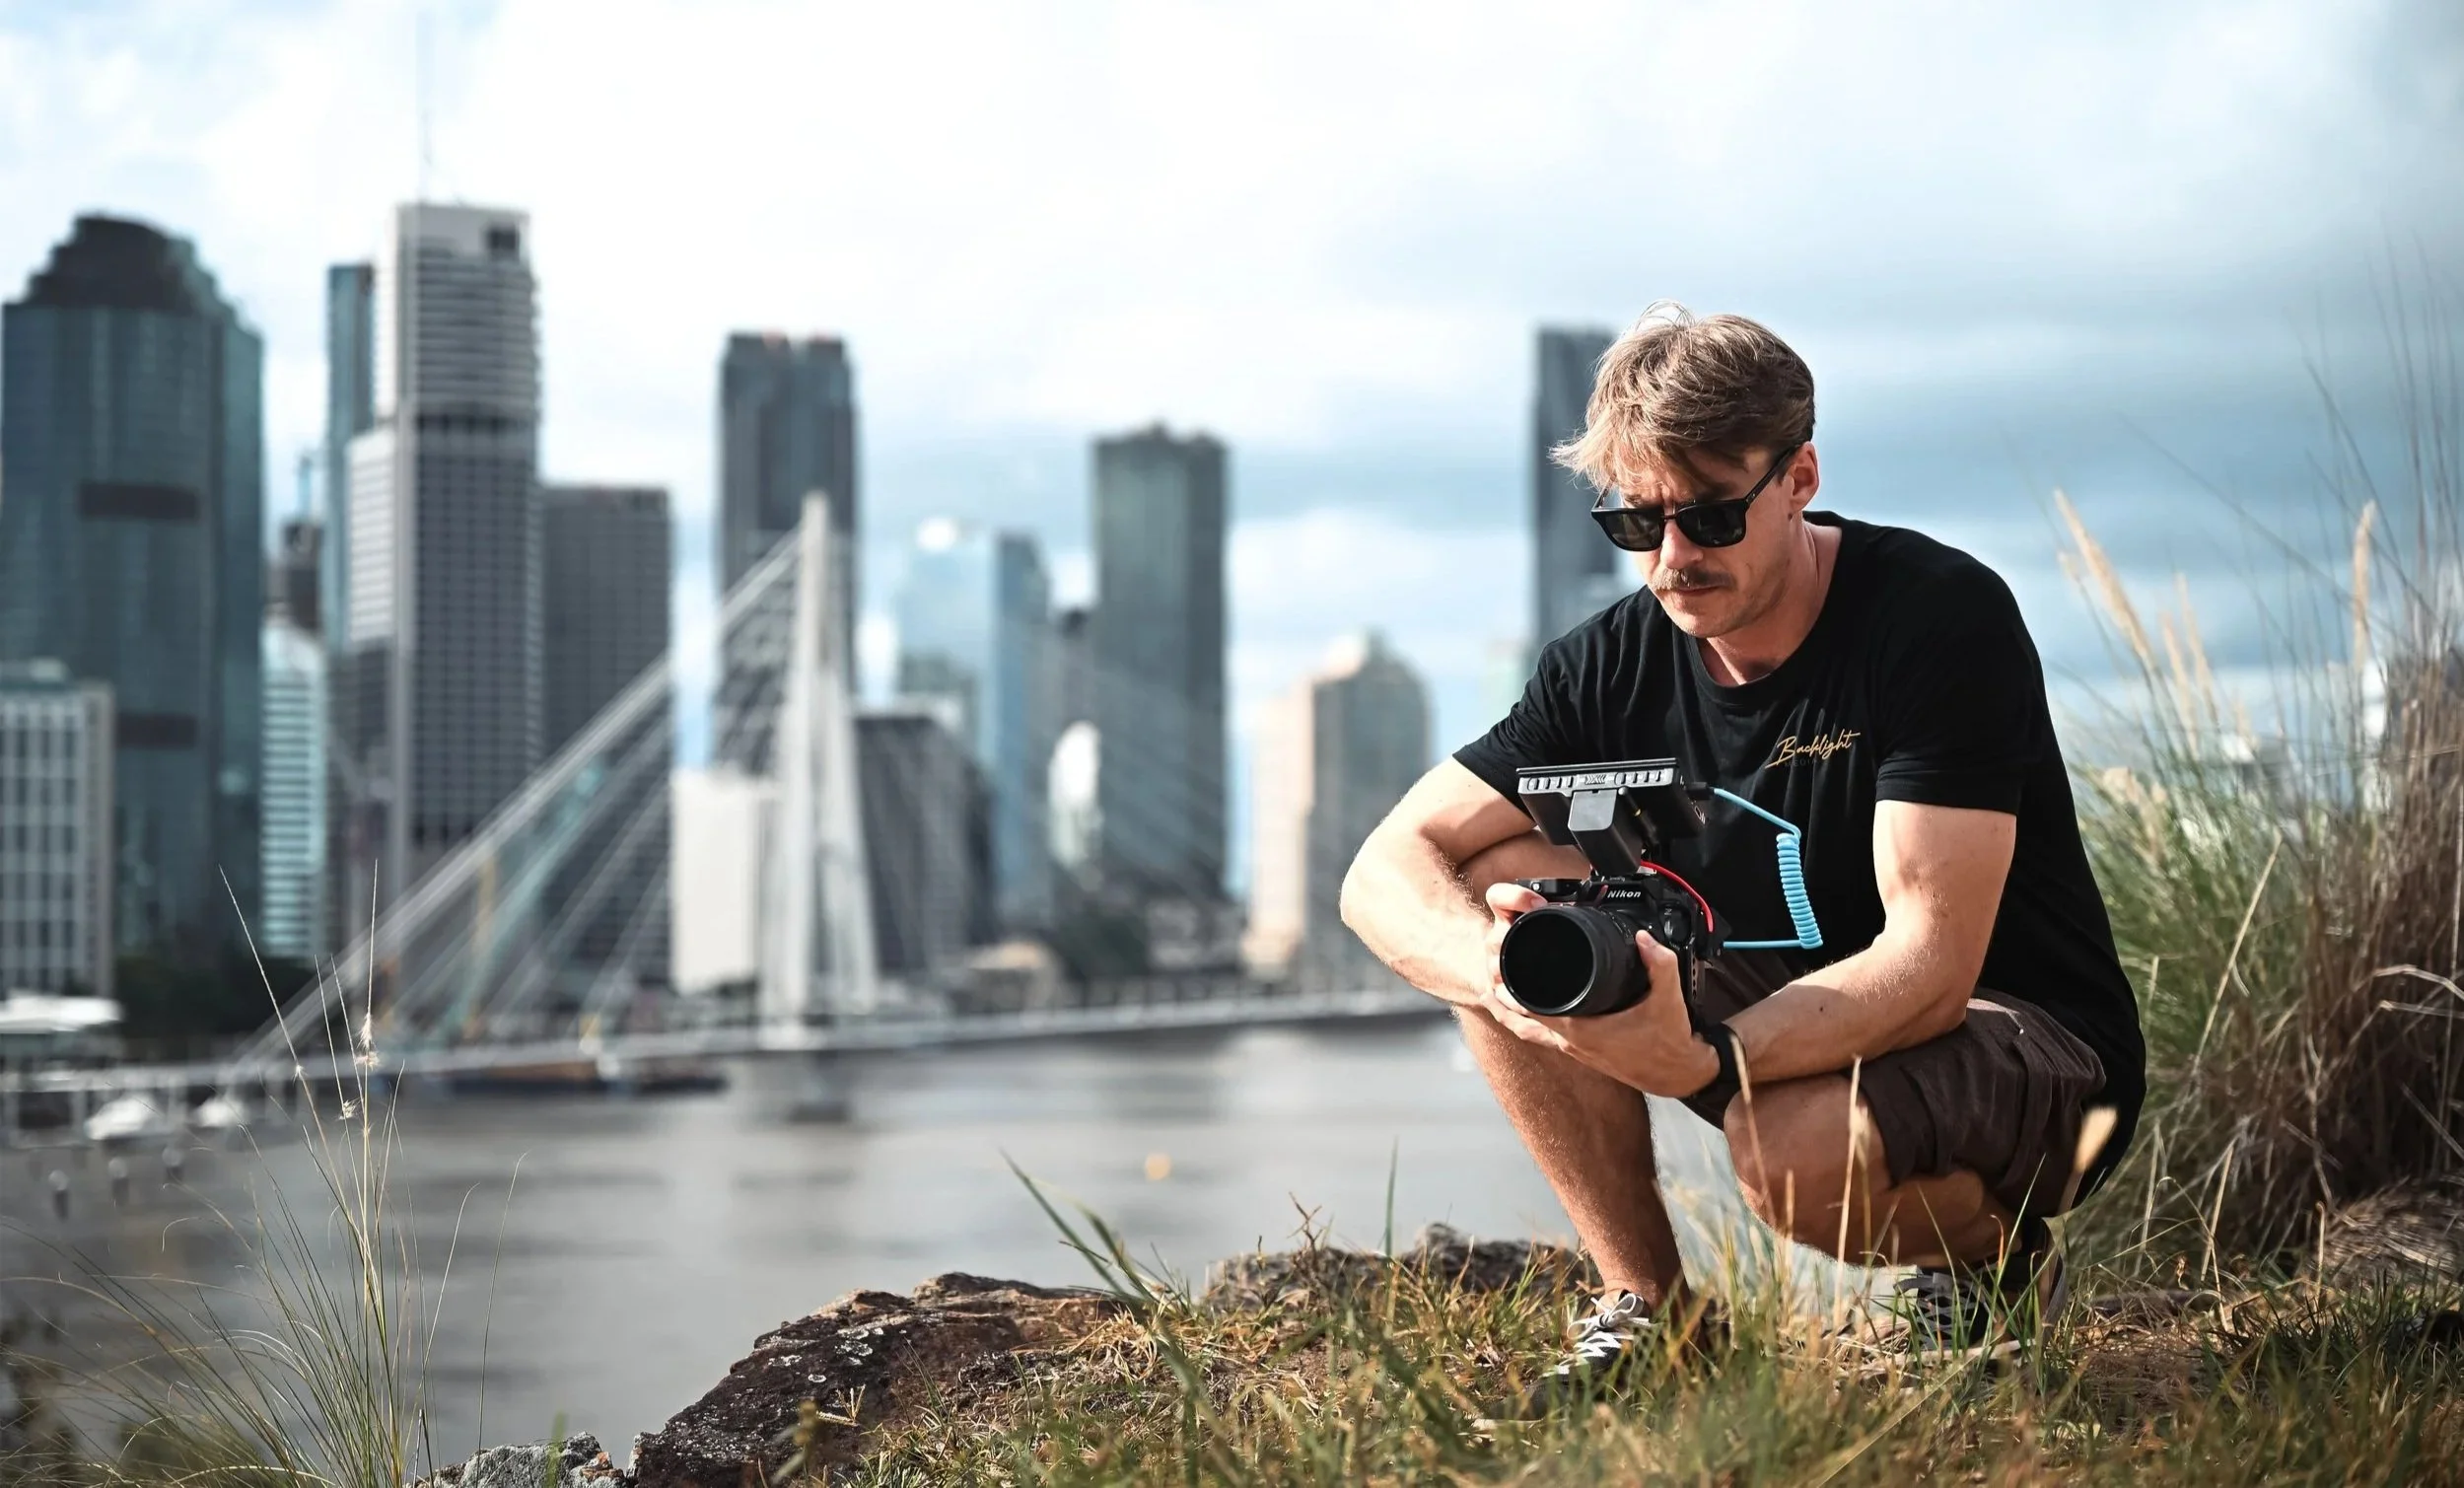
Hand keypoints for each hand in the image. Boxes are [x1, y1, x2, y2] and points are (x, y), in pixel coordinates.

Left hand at [1480, 896, 1719, 1098]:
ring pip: (1529, 1031)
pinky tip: (1524, 1008)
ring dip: (1510, 1012)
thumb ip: (1659, 964)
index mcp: (1583, 1030)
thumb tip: (1643, 937)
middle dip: (1503, 996)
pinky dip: (1528, 1022)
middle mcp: (1572, 1042)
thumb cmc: (1669, 1041)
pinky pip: (1543, 1035)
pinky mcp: (1581, 1050)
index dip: (1512, 990)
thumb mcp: (1668, 999)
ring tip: (1493, 990)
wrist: (1678, 1073)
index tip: (1499, 968)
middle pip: (1521, 1020)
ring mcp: (1574, 1048)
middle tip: (1491, 967)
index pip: (1533, 1009)